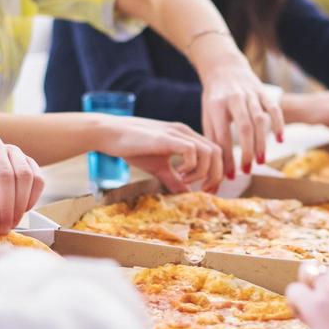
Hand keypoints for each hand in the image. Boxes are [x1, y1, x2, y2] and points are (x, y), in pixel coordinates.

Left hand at [0, 135, 42, 233]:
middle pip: (4, 175)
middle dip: (6, 207)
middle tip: (4, 227)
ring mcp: (13, 150)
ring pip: (24, 176)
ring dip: (20, 204)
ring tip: (12, 222)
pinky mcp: (29, 160)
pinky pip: (37, 179)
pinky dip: (32, 199)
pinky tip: (22, 211)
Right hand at [96, 116, 223, 192]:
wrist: (111, 134)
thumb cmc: (133, 147)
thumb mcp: (159, 167)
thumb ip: (174, 179)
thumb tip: (187, 195)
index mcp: (187, 137)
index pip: (214, 153)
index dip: (216, 173)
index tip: (207, 190)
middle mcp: (186, 132)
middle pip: (218, 152)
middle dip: (215, 175)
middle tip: (203, 190)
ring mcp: (178, 133)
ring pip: (209, 152)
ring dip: (201, 172)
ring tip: (184, 180)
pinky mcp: (168, 137)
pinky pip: (192, 151)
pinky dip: (190, 167)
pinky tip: (176, 173)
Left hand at [199, 62, 285, 176]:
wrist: (224, 67)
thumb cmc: (214, 98)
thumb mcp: (207, 115)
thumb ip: (212, 138)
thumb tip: (216, 166)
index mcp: (216, 106)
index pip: (222, 136)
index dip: (227, 158)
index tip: (230, 176)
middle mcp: (234, 98)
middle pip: (244, 128)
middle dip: (247, 152)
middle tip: (248, 171)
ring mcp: (250, 94)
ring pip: (260, 119)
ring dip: (262, 142)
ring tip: (262, 162)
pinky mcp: (262, 92)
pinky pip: (273, 108)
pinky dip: (278, 124)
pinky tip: (279, 140)